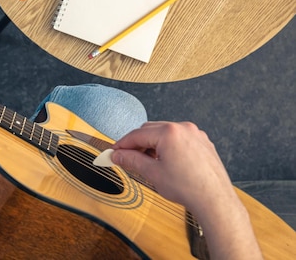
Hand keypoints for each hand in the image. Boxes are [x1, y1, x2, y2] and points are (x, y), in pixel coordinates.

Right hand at [111, 122, 236, 213]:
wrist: (214, 200)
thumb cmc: (189, 188)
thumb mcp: (152, 173)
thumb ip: (132, 160)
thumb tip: (118, 155)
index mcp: (169, 133)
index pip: (137, 134)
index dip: (122, 144)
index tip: (114, 152)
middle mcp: (183, 128)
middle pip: (150, 130)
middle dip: (137, 143)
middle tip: (126, 158)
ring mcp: (195, 134)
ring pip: (164, 133)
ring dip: (152, 144)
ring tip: (147, 162)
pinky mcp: (202, 142)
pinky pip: (179, 138)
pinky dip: (168, 146)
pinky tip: (164, 161)